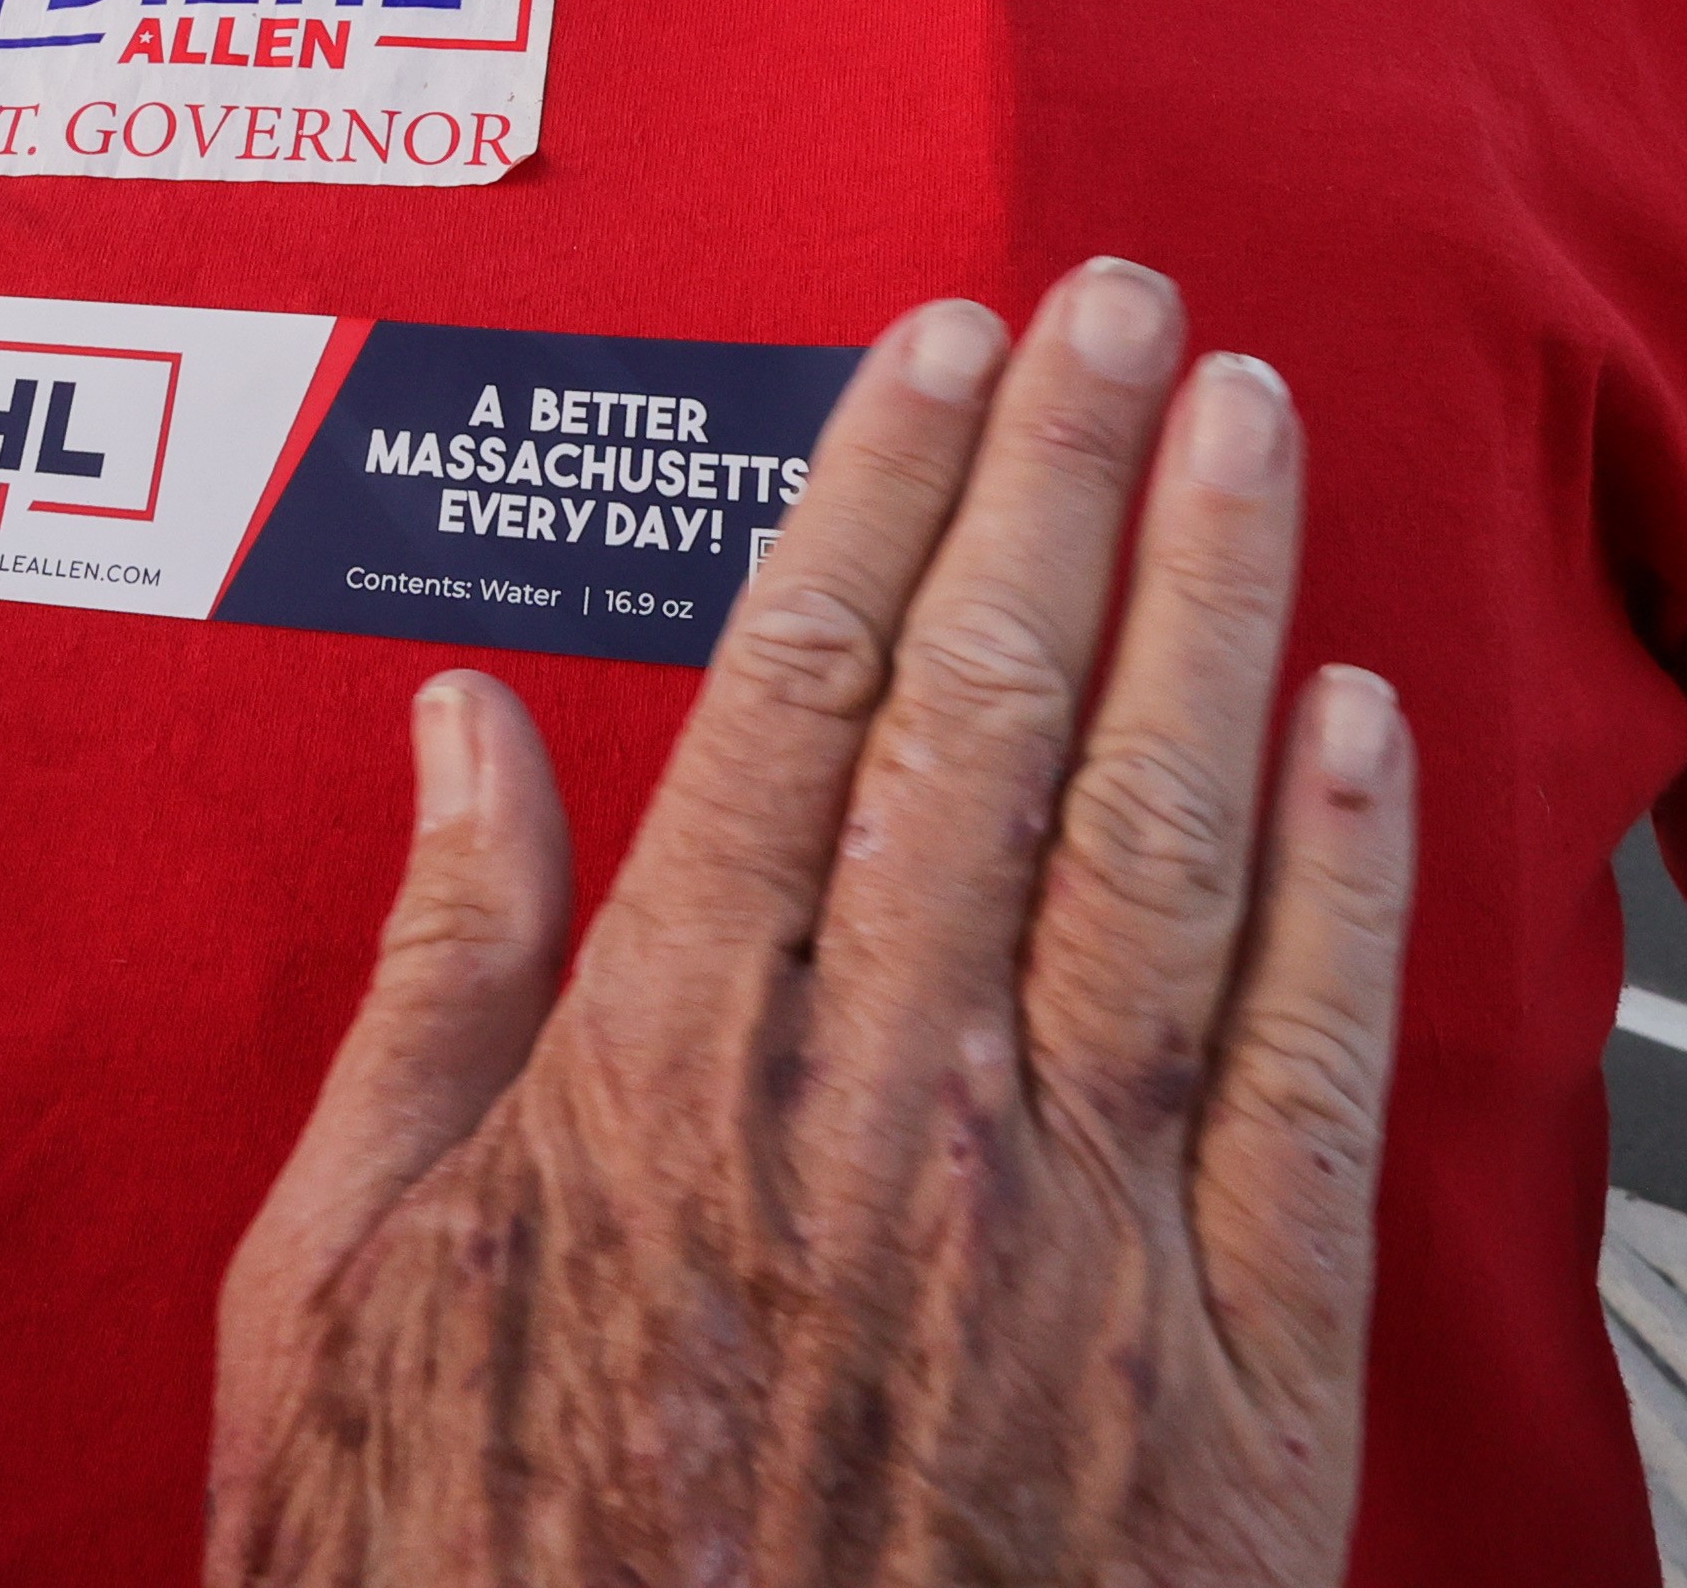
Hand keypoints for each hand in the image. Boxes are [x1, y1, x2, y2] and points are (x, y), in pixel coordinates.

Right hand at [212, 259, 1416, 1586]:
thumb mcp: (328, 1319)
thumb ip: (423, 1005)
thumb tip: (464, 748)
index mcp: (660, 1084)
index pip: (794, 697)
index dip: (873, 490)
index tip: (928, 347)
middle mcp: (880, 1116)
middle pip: (990, 712)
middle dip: (1061, 475)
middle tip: (1118, 297)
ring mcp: (1071, 1244)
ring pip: (1165, 841)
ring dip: (1215, 598)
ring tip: (1246, 420)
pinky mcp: (1231, 1389)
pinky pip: (1307, 1083)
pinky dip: (1344, 883)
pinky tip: (1358, 726)